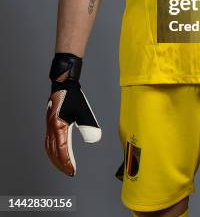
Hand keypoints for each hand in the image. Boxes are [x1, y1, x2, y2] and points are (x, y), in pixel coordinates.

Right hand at [45, 53, 101, 175]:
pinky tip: (57, 151)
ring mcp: (49, 126)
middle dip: (60, 163)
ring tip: (63, 165)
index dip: (67, 162)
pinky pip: (48, 141)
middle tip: (69, 172)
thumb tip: (95, 140)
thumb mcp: (84, 110)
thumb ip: (89, 126)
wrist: (63, 84)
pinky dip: (51, 150)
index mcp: (58, 126)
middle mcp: (51, 128)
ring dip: (55, 158)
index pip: (62, 150)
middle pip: (53, 152)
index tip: (72, 171)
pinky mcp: (50, 123)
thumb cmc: (73, 96)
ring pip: (49, 147)